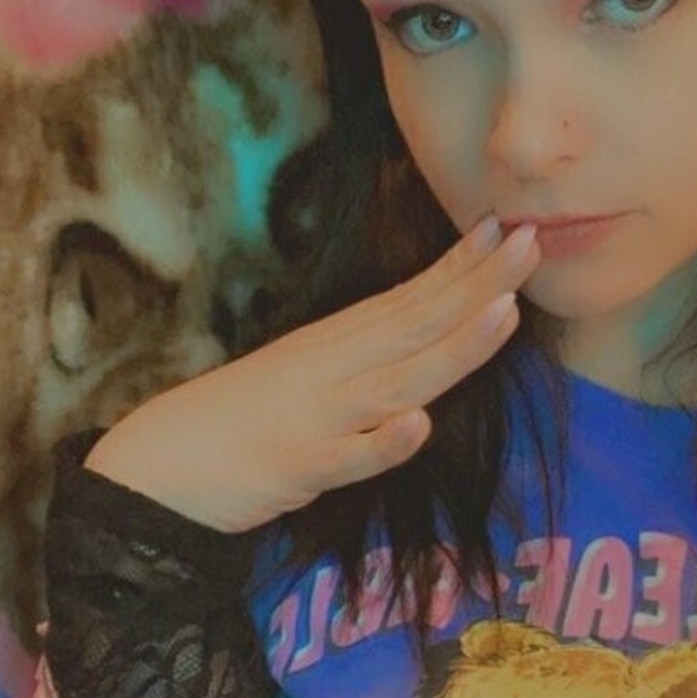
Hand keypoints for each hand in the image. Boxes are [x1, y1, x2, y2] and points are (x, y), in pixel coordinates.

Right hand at [84, 215, 541, 533]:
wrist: (161, 465)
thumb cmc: (240, 421)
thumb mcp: (308, 375)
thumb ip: (364, 358)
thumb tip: (419, 334)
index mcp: (338, 346)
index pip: (411, 299)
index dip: (462, 267)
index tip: (509, 229)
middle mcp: (336, 370)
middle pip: (418, 325)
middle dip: (479, 285)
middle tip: (534, 241)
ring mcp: (321, 417)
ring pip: (399, 381)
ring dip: (453, 347)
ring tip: (502, 311)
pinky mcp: (300, 468)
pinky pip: (349, 458)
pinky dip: (384, 444)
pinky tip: (418, 425)